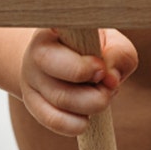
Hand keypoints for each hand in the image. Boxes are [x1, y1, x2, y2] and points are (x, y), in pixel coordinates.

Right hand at [19, 28, 138, 135]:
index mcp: (57, 26)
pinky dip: (76, 124)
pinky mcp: (32, 102)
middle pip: (55, 66)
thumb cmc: (93, 49)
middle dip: (91, 82)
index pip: (58, 26)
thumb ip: (119, 55)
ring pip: (59, 98)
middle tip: (109, 85)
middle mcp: (37, 49)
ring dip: (91, 104)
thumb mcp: (112, 43)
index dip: (80, 54)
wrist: (66, 63)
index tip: (99, 67)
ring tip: (103, 96)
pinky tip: (87, 117)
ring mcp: (31, 77)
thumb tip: (111, 78)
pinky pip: (53, 119)